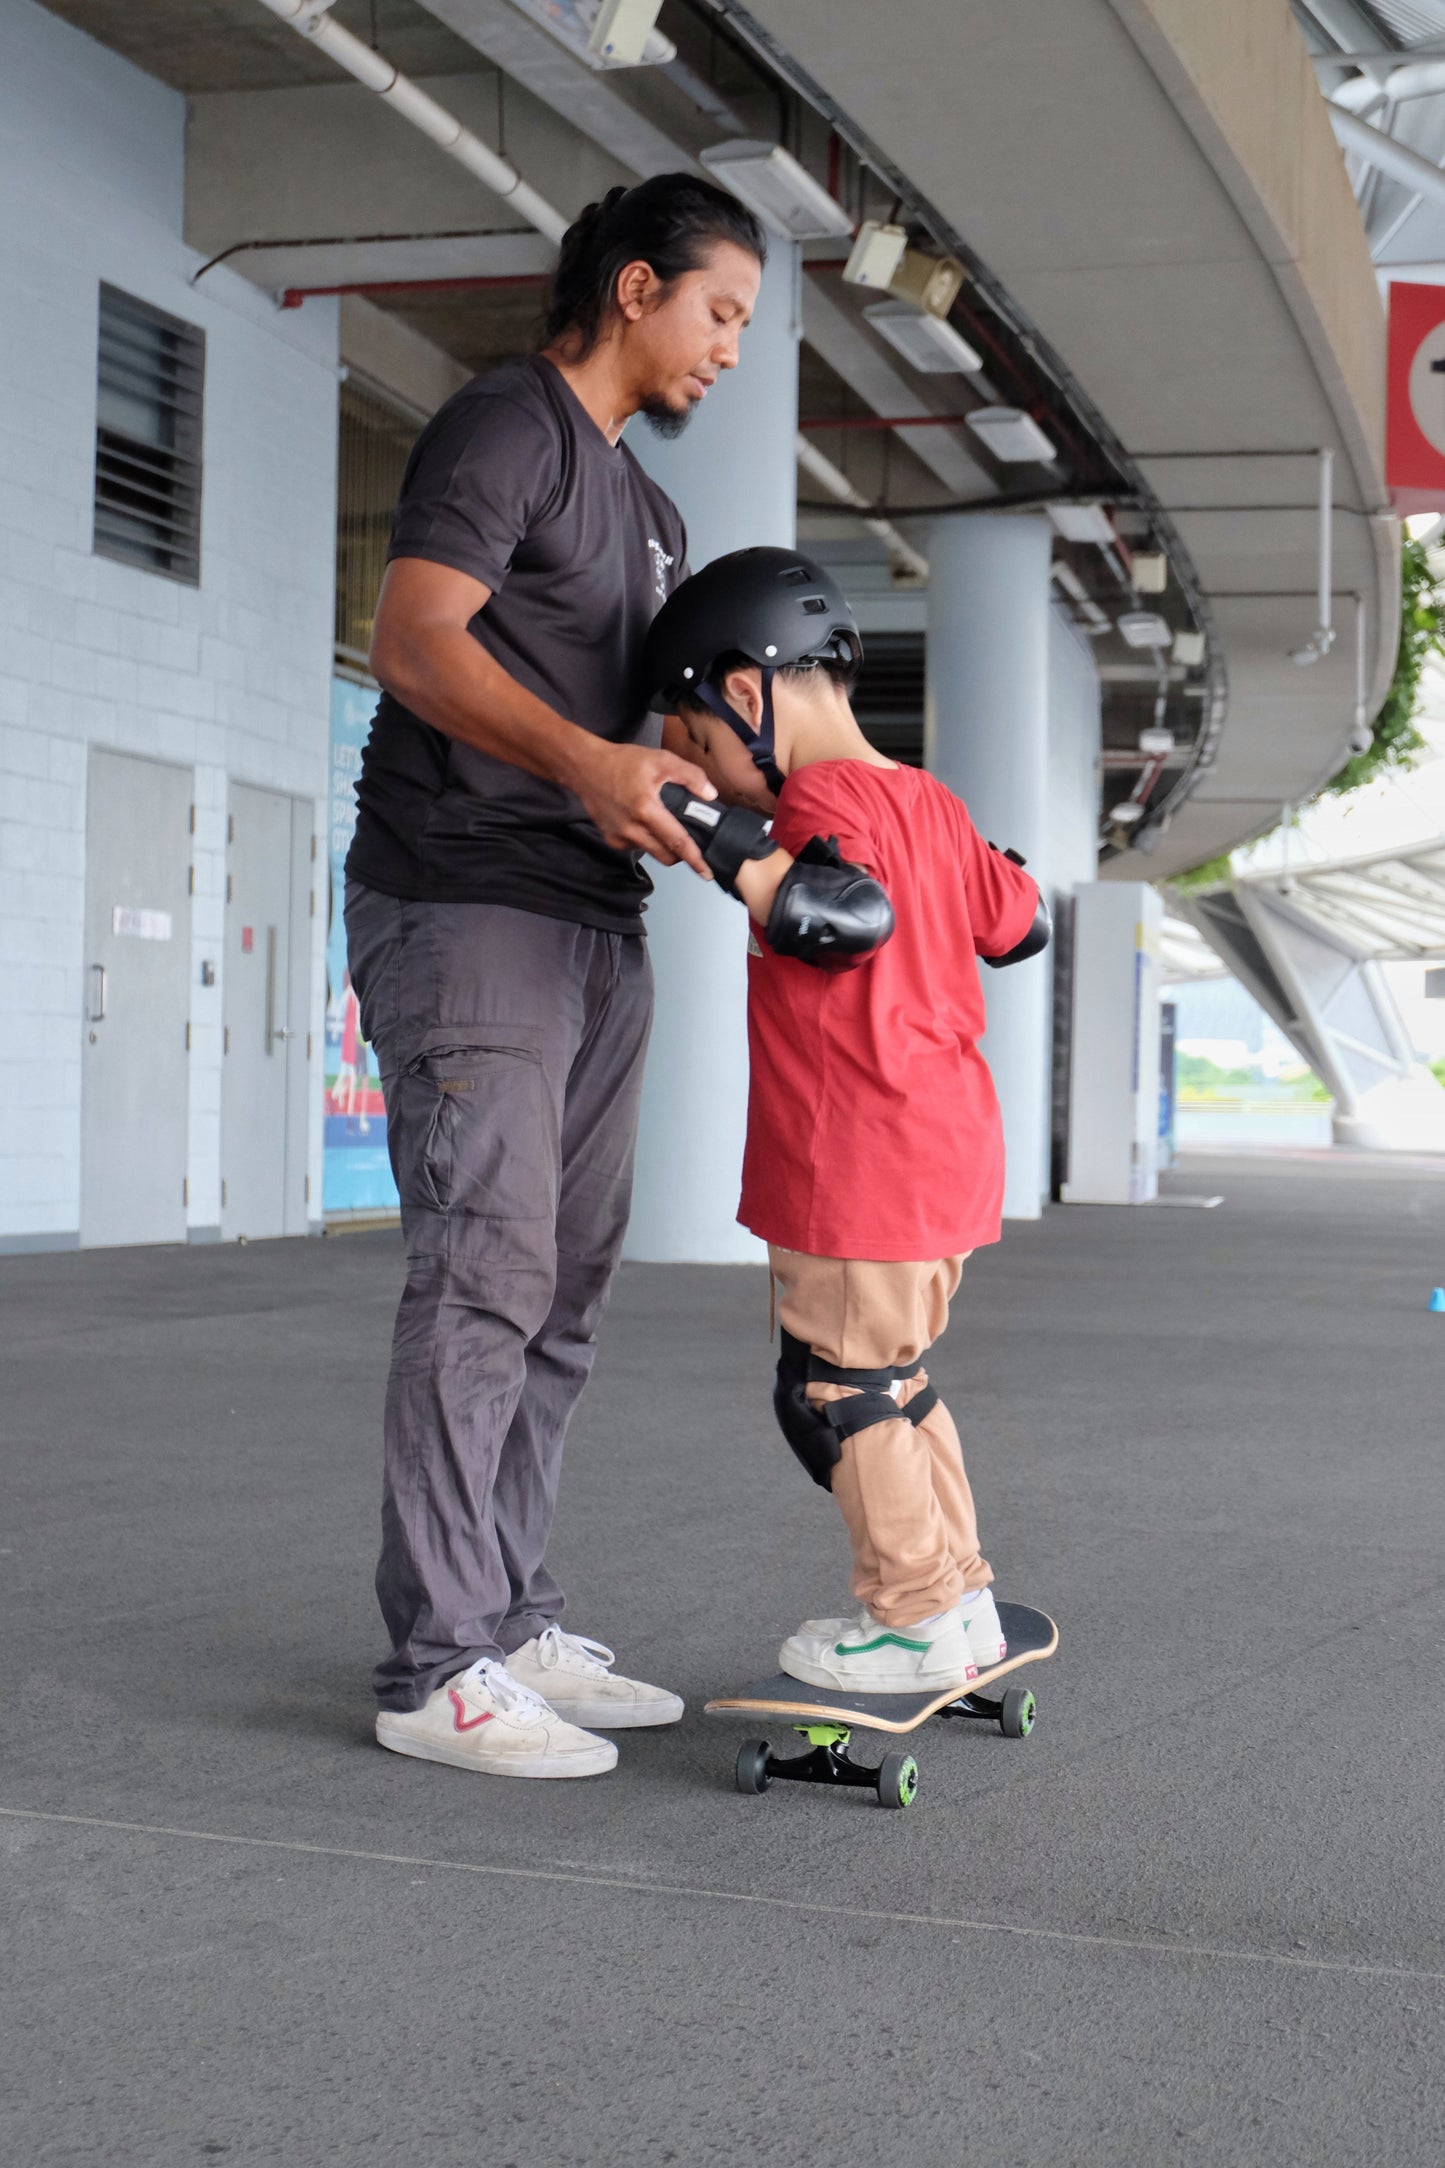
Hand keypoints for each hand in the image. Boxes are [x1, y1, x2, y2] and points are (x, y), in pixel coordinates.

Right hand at [570, 740, 718, 876]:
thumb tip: (710, 795)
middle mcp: (631, 829)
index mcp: (646, 810)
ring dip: (663, 846)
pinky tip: (643, 822)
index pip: (677, 842)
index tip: (707, 873)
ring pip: (651, 852)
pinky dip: (646, 839)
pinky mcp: (611, 839)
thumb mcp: (661, 759)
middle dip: (681, 855)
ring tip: (665, 826)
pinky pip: (636, 846)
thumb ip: (690, 776)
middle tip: (689, 842)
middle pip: (666, 856)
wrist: (585, 767)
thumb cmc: (623, 762)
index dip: (694, 859)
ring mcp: (619, 837)